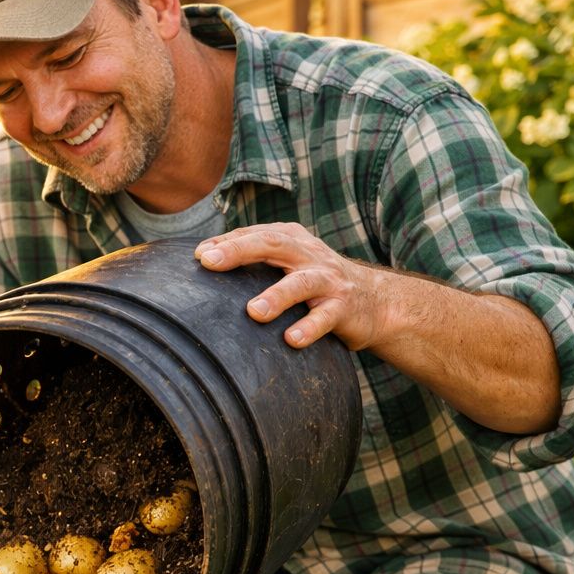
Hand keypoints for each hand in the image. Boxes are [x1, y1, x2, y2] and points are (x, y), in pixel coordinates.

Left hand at [195, 223, 387, 351]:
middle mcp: (309, 254)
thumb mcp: (286, 264)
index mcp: (291, 240)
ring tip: (253, 311)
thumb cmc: (315, 282)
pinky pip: (326, 317)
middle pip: (273, 244)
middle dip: (240, 250)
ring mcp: (328, 280)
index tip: (197, 255)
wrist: (376, 301)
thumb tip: (201, 262)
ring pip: (301, 283)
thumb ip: (252, 261)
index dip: (226, 242)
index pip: (254, 234)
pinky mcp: (344, 308)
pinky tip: (292, 339)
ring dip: (277, 295)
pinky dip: (309, 327)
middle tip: (210, 262)